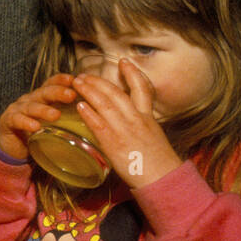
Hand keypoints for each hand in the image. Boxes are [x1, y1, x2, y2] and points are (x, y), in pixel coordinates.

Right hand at [0, 73, 79, 160]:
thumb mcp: (55, 123)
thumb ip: (69, 117)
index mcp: (42, 98)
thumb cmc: (38, 134)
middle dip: (57, 92)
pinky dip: (25, 122)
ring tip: (55, 115)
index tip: (74, 79)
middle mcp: (30, 100)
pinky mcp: (7, 121)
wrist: (14, 147)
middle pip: (44, 92)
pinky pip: (16, 119)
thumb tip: (95, 118)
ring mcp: (17, 109)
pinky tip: (35, 126)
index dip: (61, 80)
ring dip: (43, 110)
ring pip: (31, 106)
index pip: (51, 84)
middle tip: (71, 95)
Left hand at [73, 60, 182, 188]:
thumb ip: (141, 124)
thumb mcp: (154, 136)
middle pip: (116, 93)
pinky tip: (79, 105)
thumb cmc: (159, 162)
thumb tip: (127, 119)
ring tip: (77, 84)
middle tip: (84, 75)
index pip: (142, 88)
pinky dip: (88, 113)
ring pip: (104, 104)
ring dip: (88, 91)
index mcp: (148, 117)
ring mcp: (124, 130)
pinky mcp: (114, 144)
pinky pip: (98, 124)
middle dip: (98, 81)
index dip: (132, 73)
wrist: (163, 179)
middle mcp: (136, 119)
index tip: (123, 61)